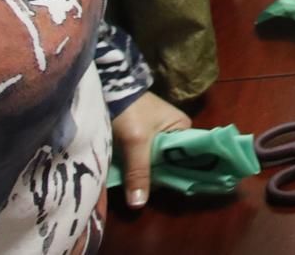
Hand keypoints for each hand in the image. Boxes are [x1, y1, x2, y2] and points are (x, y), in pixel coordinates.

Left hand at [111, 90, 190, 208]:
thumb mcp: (136, 142)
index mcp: (183, 128)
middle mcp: (175, 132)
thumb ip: (139, 172)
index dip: (173, 175)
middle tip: (141, 189)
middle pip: (169, 163)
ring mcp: (158, 135)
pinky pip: (144, 158)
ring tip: (133, 186)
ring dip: (144, 173)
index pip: (185, 159)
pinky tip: (129, 177)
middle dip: (156, 176)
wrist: (108, 88)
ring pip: (155, 162)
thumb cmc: (130, 110)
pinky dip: (136, 167)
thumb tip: (139, 205)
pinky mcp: (142, 137)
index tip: (160, 189)